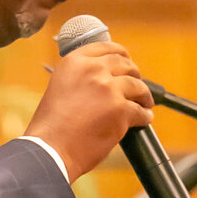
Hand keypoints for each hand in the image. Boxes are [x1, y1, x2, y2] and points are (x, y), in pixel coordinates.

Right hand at [24, 42, 153, 183]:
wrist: (51, 149)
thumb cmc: (51, 127)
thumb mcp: (60, 87)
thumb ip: (80, 77)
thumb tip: (103, 79)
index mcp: (75, 62)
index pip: (106, 48)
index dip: (121, 54)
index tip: (127, 60)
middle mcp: (93, 70)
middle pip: (125, 65)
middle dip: (135, 74)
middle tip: (137, 84)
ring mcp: (109, 89)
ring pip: (138, 86)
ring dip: (144, 96)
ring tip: (145, 103)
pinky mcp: (120, 110)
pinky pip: (140, 111)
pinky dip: (144, 116)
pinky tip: (144, 119)